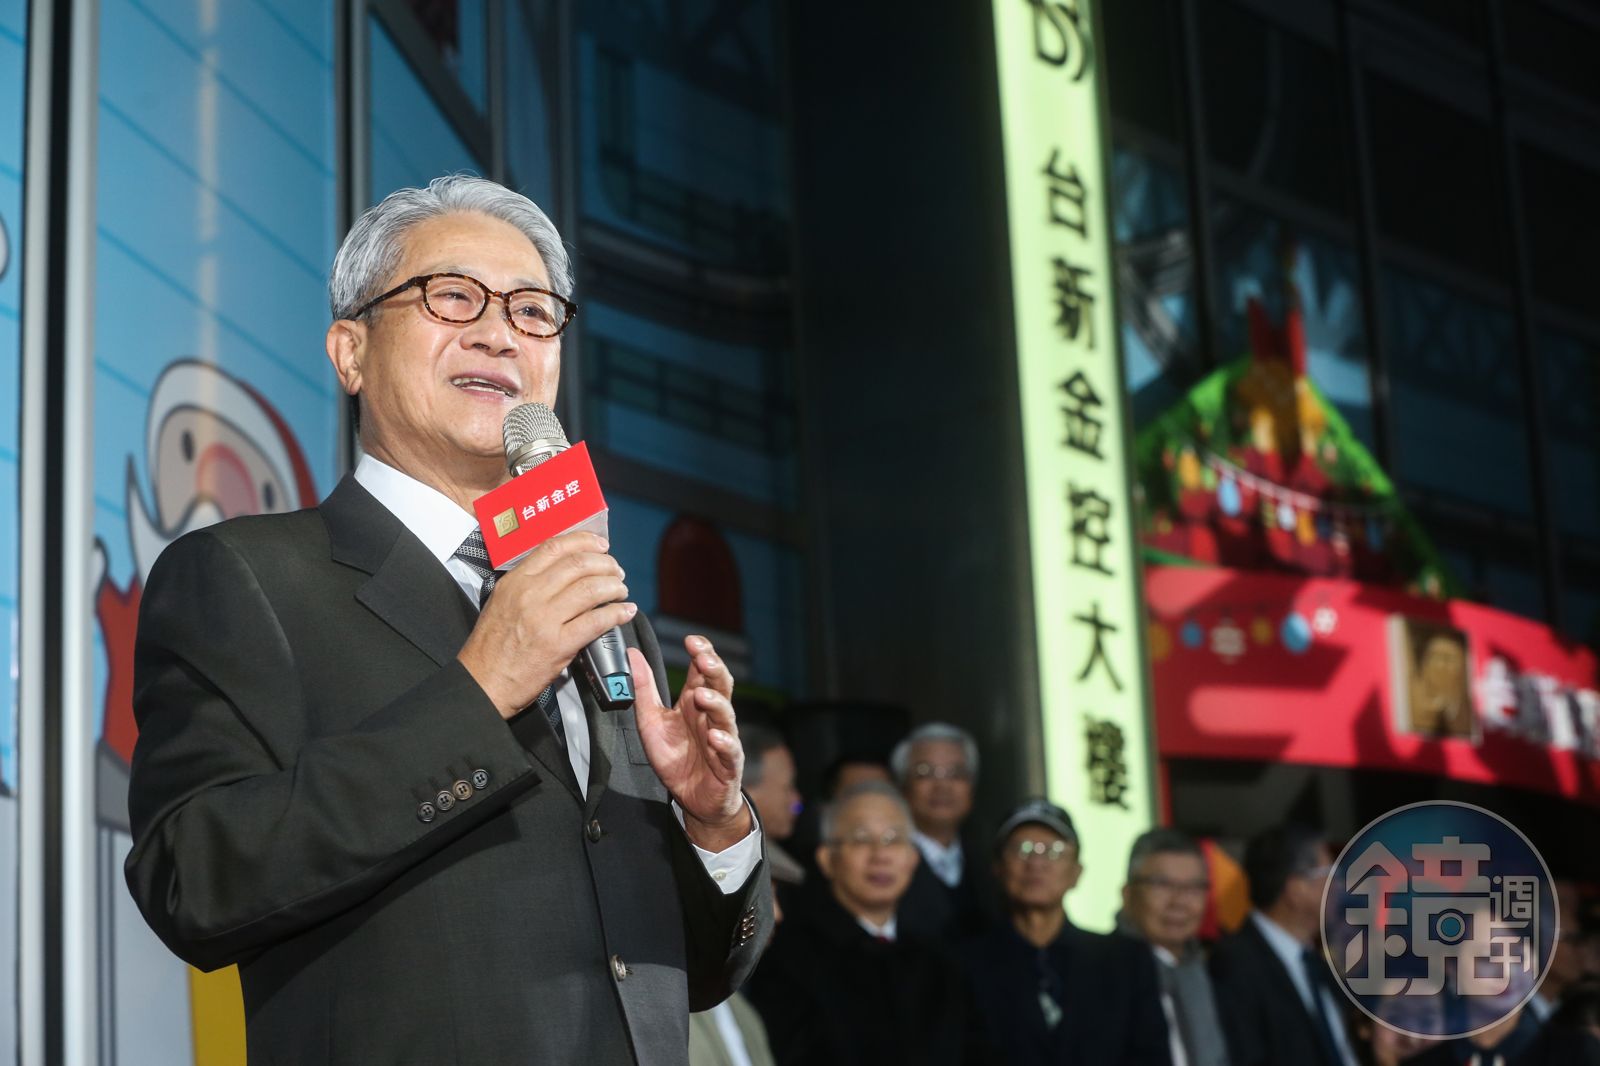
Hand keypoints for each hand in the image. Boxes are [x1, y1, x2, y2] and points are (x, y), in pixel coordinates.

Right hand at [457, 531, 634, 719]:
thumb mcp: (501, 603)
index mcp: (515, 582)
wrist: (482, 683)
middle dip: (606, 564)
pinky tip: (625, 612)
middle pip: (579, 565)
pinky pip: (597, 621)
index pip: (554, 548)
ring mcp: (544, 619)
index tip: (601, 545)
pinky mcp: (558, 645)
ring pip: (591, 589)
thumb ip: (527, 584)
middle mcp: (530, 595)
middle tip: (616, 571)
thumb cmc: (491, 648)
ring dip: (614, 587)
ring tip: (621, 591)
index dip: (584, 542)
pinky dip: (617, 613)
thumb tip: (562, 572)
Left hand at [632, 635, 750, 850]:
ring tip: (702, 695)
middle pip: (720, 685)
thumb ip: (644, 689)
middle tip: (703, 657)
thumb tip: (631, 655)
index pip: (703, 670)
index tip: (691, 640)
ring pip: (726, 715)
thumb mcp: (651, 721)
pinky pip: (730, 751)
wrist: (693, 799)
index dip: (702, 653)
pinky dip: (724, 742)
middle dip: (714, 669)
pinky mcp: (728, 764)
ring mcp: (723, 738)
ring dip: (716, 703)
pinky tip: (715, 737)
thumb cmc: (677, 758)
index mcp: (694, 702)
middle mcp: (711, 716)